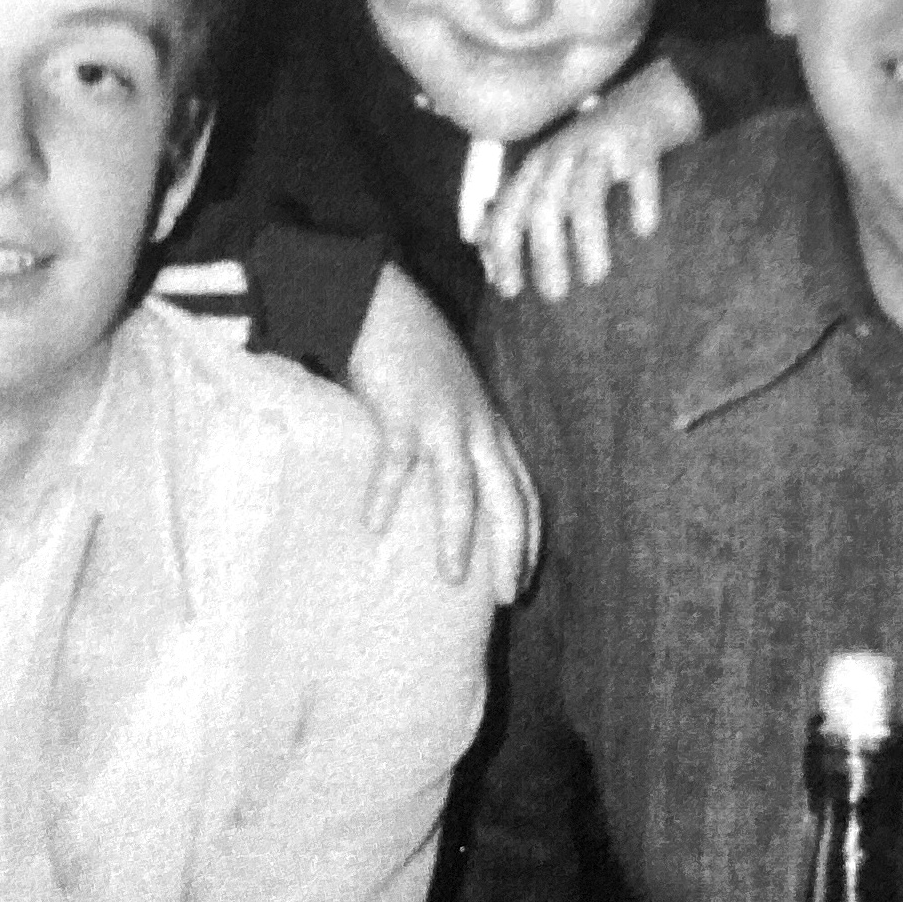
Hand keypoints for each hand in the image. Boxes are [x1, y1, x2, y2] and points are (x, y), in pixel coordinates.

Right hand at [348, 264, 537, 599]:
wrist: (387, 305)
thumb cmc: (416, 358)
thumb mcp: (453, 401)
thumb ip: (457, 441)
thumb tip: (447, 495)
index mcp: (491, 430)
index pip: (524, 493)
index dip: (528, 538)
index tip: (523, 579)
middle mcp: (477, 429)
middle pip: (506, 498)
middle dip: (510, 550)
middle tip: (506, 596)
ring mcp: (443, 420)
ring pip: (461, 487)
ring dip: (458, 533)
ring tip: (453, 575)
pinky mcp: (403, 411)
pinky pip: (397, 461)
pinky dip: (387, 494)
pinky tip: (375, 526)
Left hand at [476, 57, 703, 302]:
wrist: (646, 100)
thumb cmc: (591, 152)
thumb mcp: (546, 176)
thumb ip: (515, 208)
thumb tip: (478, 246)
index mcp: (535, 169)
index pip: (508, 211)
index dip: (504, 250)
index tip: (509, 291)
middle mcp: (562, 157)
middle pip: (544, 206)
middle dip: (544, 252)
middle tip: (553, 295)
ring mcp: (600, 147)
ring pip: (585, 193)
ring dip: (587, 237)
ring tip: (595, 277)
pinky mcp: (638, 143)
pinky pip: (638, 174)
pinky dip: (640, 201)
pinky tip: (645, 229)